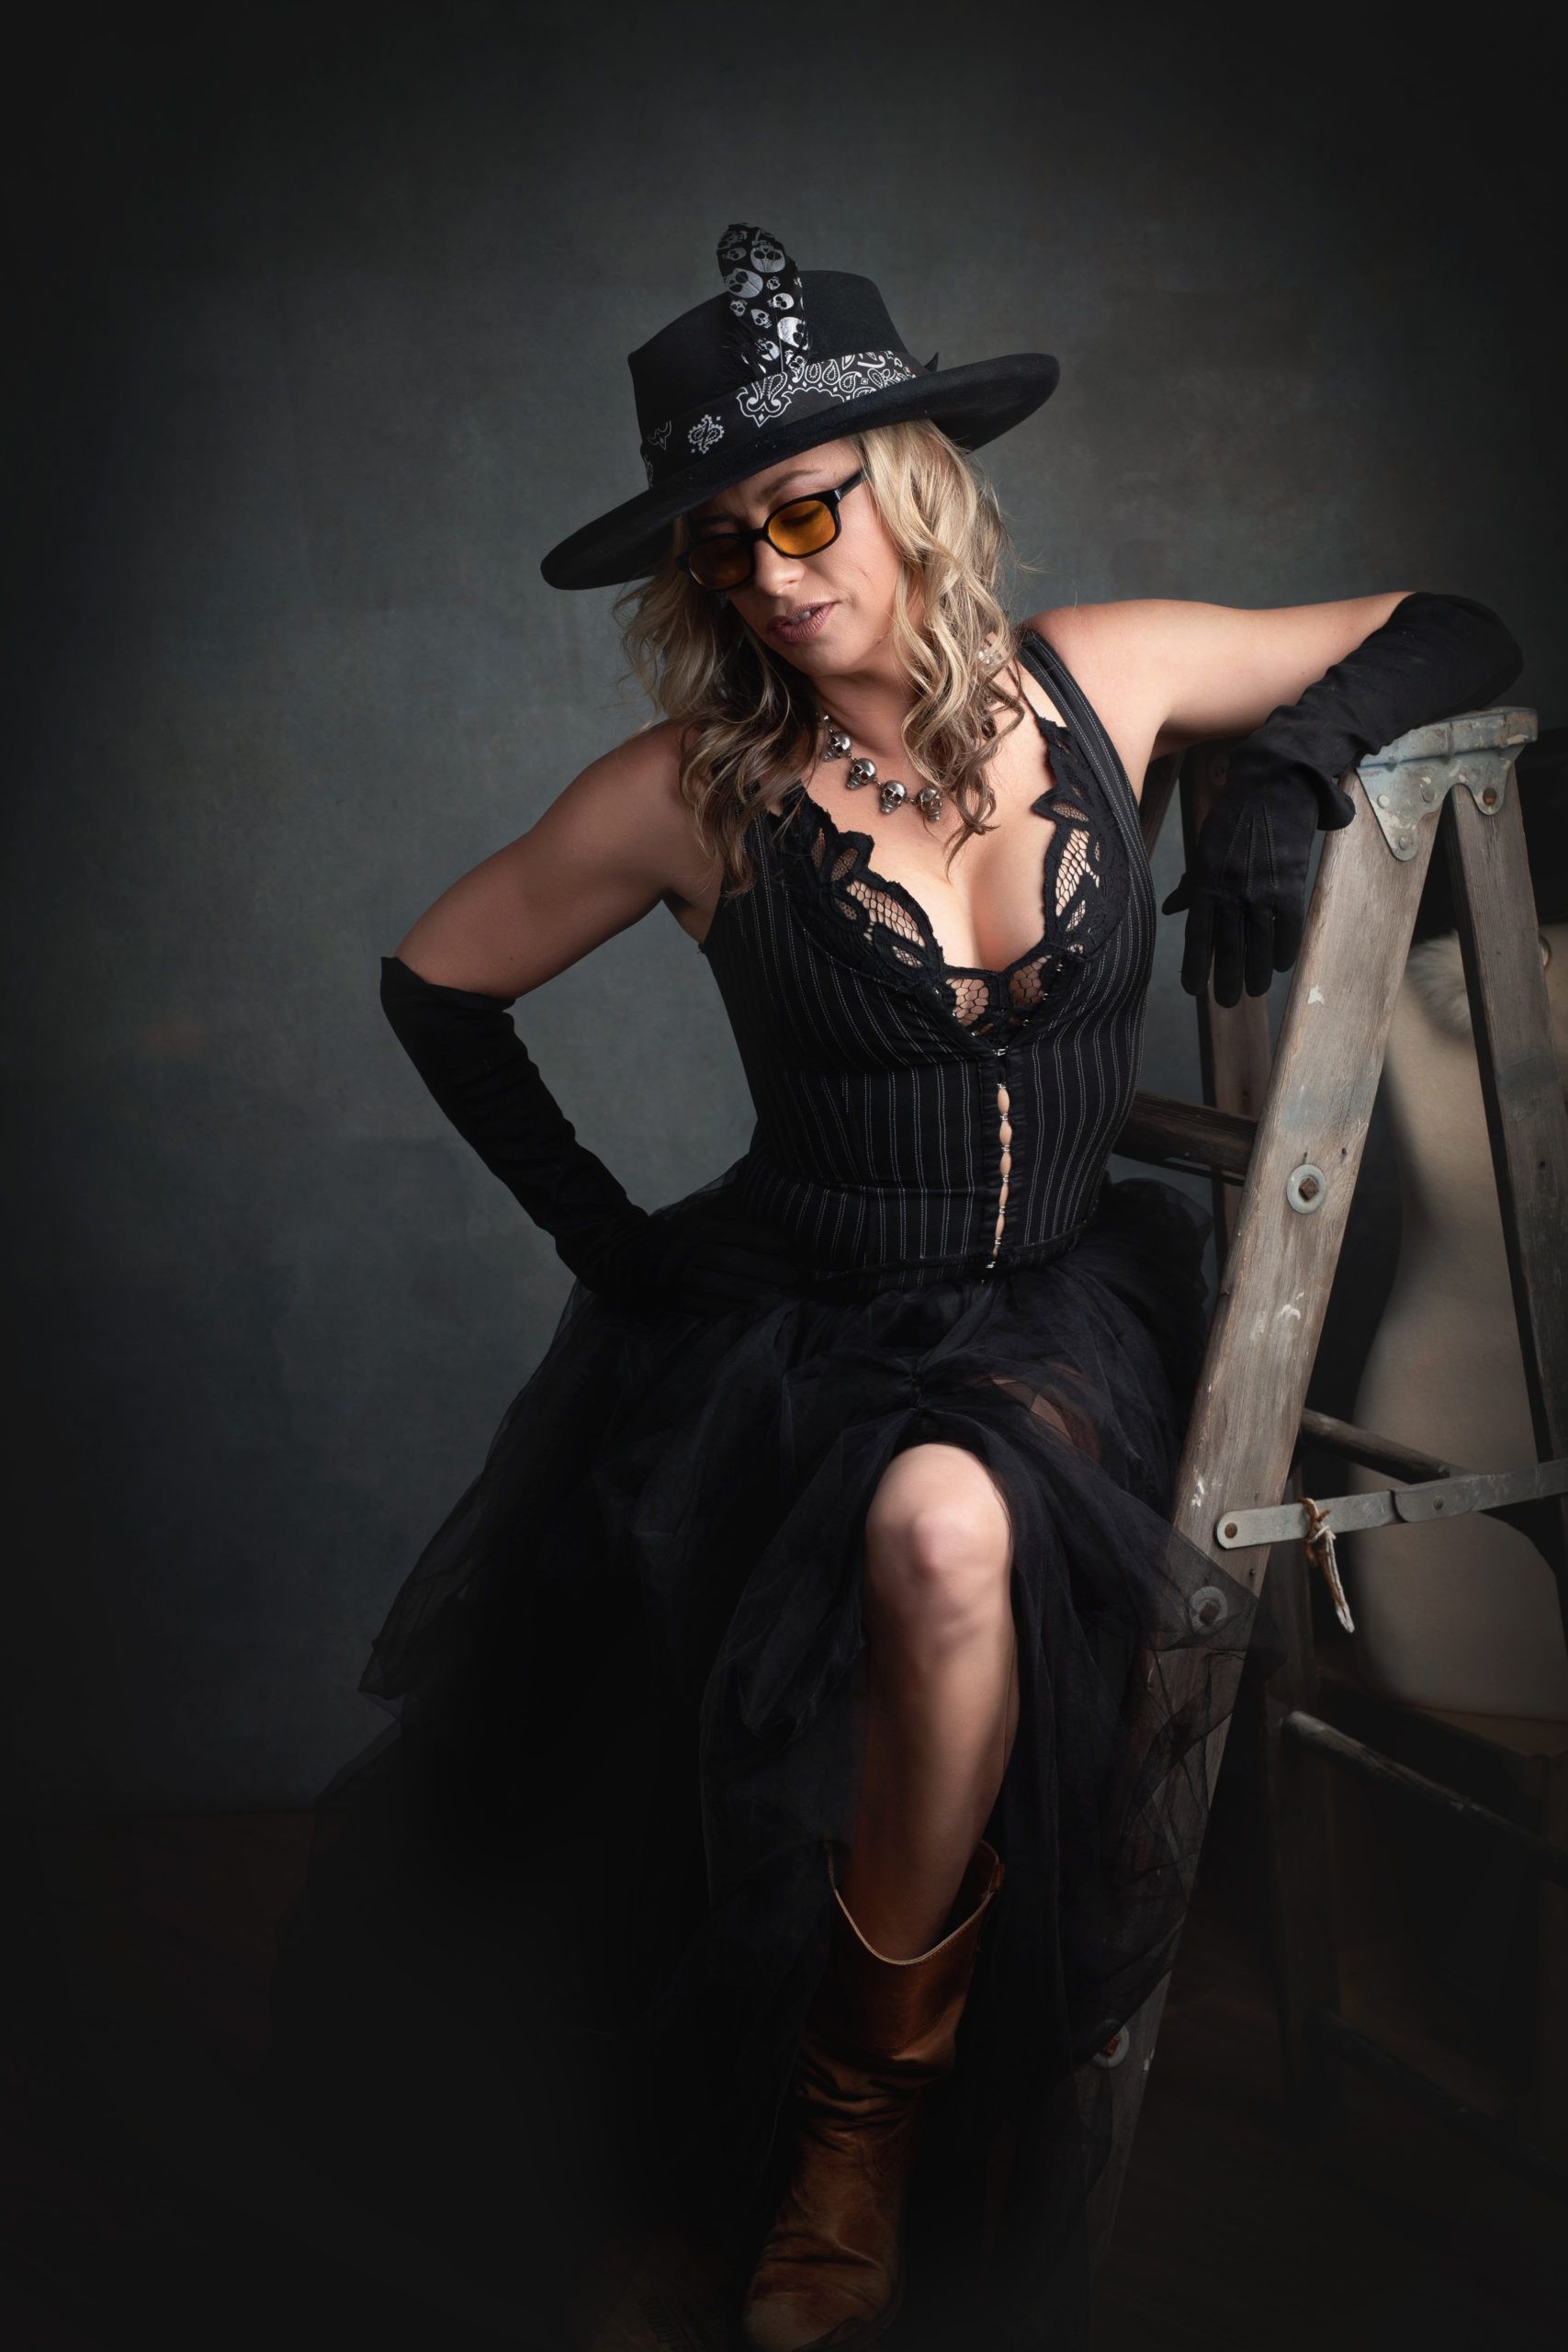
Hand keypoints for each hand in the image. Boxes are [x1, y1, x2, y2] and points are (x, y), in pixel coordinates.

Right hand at [577, 1201, 807, 1317]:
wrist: (631, 1260)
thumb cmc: (679, 1241)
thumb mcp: (699, 1223)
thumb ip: (729, 1220)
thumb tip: (767, 1212)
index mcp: (696, 1230)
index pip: (731, 1232)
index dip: (760, 1237)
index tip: (787, 1244)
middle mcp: (687, 1251)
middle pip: (729, 1259)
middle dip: (764, 1267)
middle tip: (794, 1275)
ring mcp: (679, 1277)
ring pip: (716, 1283)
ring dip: (749, 1289)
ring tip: (776, 1294)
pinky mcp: (674, 1299)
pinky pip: (702, 1305)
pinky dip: (726, 1307)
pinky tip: (748, 1308)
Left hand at [1161, 757, 1325, 1005]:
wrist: (1274, 786)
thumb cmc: (1235, 816)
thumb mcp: (1205, 847)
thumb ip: (1191, 883)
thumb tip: (1171, 910)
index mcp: (1206, 882)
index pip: (1197, 933)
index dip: (1196, 964)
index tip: (1193, 989)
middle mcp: (1231, 890)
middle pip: (1228, 944)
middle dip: (1227, 977)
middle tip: (1227, 1002)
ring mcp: (1261, 888)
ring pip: (1258, 941)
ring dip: (1257, 970)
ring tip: (1254, 992)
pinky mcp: (1290, 882)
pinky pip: (1289, 925)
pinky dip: (1285, 948)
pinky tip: (1282, 966)